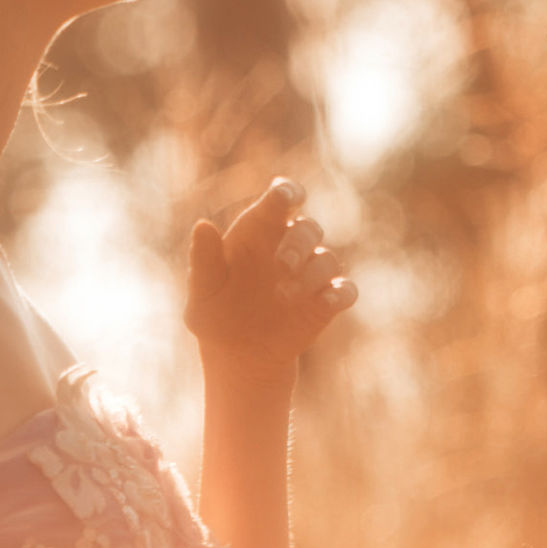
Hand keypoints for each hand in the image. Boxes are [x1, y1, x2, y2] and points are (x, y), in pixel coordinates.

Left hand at [183, 176, 354, 372]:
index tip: (286, 196)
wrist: (237, 355)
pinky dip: (340, 293)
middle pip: (308, 228)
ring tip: (285, 296)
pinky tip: (328, 302)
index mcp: (260, 231)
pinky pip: (345, 290)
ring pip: (327, 259)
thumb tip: (202, 225)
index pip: (281, 198)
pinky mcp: (327, 301)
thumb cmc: (215, 313)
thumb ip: (204, 259)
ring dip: (312, 274)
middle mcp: (291, 245)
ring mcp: (312, 273)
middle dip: (299, 243)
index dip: (287, 192)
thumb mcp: (203, 290)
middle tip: (283, 266)